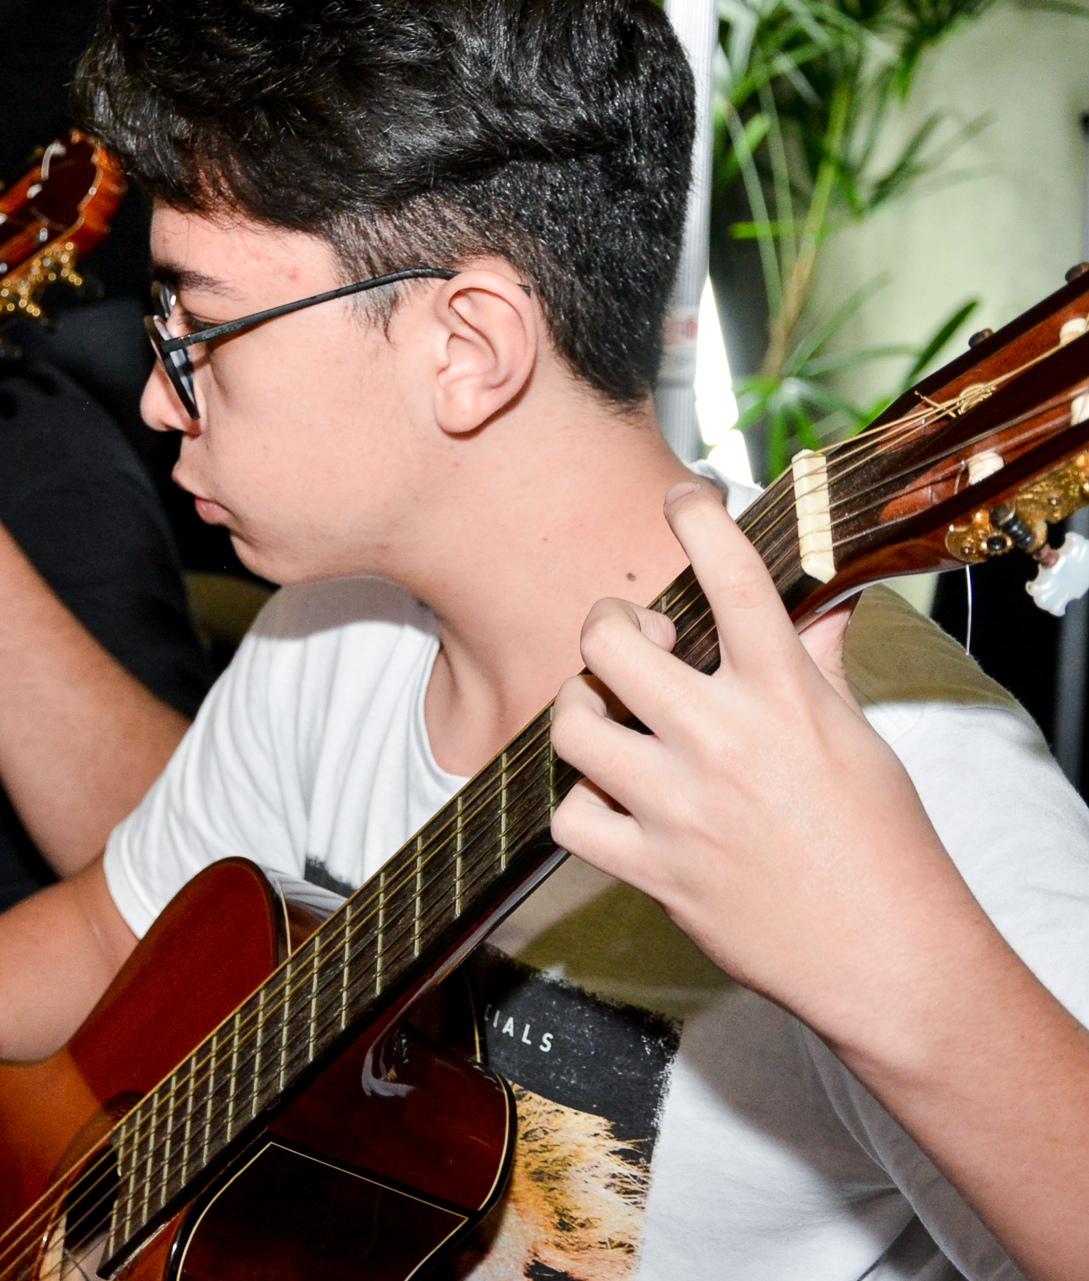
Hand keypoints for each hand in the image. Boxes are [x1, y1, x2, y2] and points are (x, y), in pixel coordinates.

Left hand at [548, 480, 959, 1030]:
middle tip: (631, 635)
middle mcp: (724, 742)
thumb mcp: (861, 737)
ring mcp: (678, 808)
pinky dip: (577, 801)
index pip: (736, 579)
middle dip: (609, 623)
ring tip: (607, 712)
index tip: (686, 498)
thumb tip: (821, 601)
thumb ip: (820, 663)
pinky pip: (568, 816)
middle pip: (612, 642)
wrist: (889, 958)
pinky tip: (606, 795)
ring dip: (580, 706)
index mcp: (785, 698)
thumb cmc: (884, 846)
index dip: (701, 519)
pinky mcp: (651, 870)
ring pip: (574, 724)